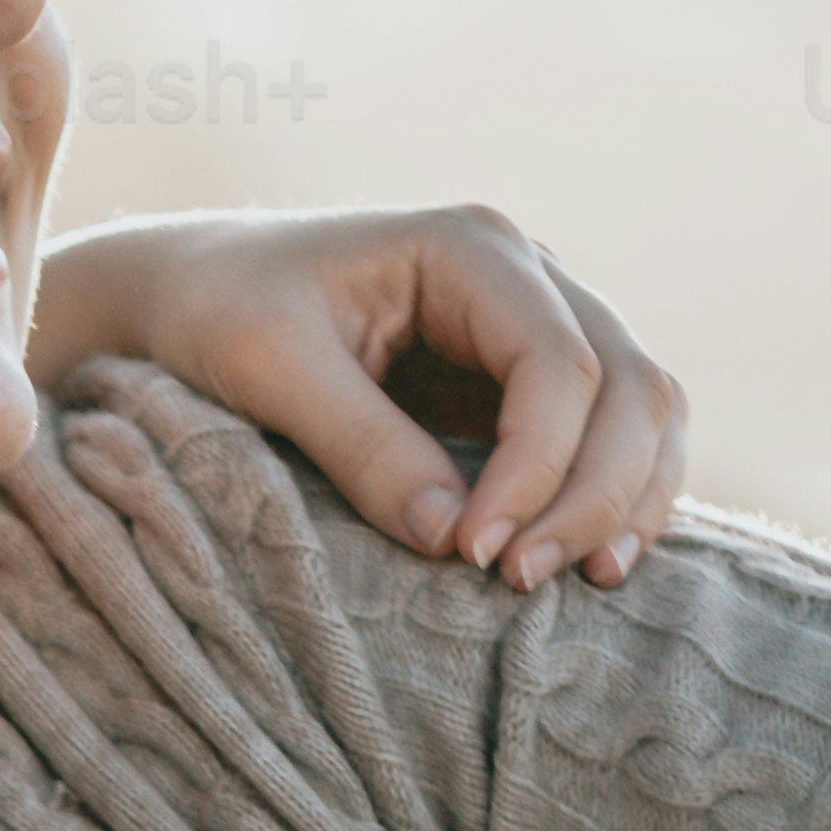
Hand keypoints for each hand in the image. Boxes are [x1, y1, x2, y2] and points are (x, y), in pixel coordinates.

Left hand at [33, 198, 688, 590]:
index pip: (557, 363)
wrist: (187, 293)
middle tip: (523, 581)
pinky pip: (611, 439)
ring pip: (642, 411)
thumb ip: (362, 446)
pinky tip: (589, 562)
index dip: (536, 467)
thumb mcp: (271, 369)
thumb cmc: (216, 310)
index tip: (477, 554)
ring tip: (585, 582)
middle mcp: (527, 276)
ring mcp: (537, 325)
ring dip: (627, 499)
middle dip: (595, 492)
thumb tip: (454, 539)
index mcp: (470, 247)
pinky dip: (614, 498)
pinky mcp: (525, 383)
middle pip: (627, 385)